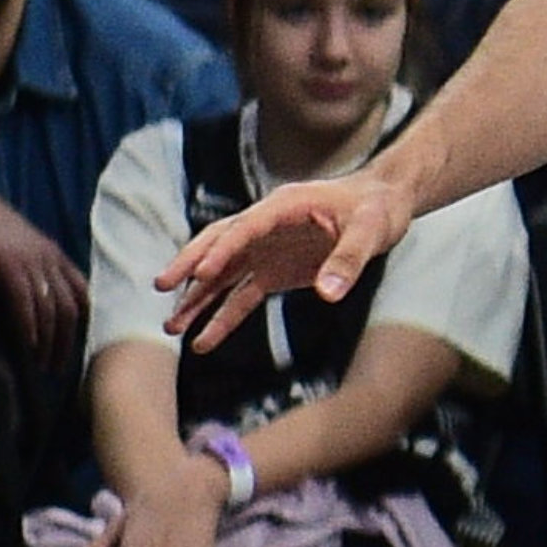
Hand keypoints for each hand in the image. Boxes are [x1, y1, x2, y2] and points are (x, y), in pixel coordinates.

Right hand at [0, 169, 88, 356]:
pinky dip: (28, 323)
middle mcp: (49, 258)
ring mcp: (30, 259)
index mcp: (55, 255)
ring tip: (43, 364)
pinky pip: (24, 298)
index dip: (84, 322)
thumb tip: (35, 299)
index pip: (82, 293)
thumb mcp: (19, 248)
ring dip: (48, 340)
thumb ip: (32, 269)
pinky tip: (28, 344)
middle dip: (67, 341)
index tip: (79, 347)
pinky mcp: (7, 260)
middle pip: (69, 307)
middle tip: (58, 367)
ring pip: (49, 307)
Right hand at [160, 168, 418, 349]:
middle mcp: (266, 226)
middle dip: (189, 266)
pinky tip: (203, 341)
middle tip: (161, 288)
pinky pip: (242, 295)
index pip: (244, 228)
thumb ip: (349, 260)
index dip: (222, 250)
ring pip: (223, 275)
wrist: (385, 204)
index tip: (200, 273)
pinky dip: (223, 317)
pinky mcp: (273, 271)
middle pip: (218, 245)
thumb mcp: (372, 230)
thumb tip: (328, 295)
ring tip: (170, 328)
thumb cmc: (379, 209)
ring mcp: (266, 249)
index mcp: (284, 206)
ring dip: (197, 300)